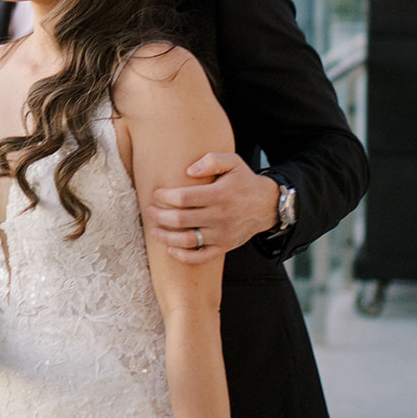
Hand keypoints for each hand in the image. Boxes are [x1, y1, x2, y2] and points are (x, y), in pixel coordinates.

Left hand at [145, 153, 279, 263]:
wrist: (267, 205)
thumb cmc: (244, 181)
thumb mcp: (233, 162)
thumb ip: (211, 160)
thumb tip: (189, 170)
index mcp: (219, 195)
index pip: (183, 198)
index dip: (165, 196)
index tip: (156, 194)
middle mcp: (220, 216)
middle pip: (180, 219)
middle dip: (159, 215)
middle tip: (149, 211)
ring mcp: (222, 234)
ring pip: (187, 240)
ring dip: (166, 237)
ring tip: (154, 230)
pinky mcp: (224, 247)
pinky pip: (200, 257)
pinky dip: (183, 256)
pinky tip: (170, 249)